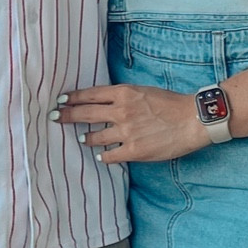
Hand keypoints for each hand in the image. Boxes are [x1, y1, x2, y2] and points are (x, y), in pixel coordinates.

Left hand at [55, 84, 209, 163]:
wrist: (192, 120)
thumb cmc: (171, 103)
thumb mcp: (143, 91)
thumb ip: (122, 97)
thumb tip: (104, 103)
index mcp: (123, 93)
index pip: (89, 95)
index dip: (72, 98)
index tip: (61, 100)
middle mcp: (121, 111)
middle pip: (84, 113)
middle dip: (66, 115)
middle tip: (55, 117)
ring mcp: (126, 132)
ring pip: (94, 137)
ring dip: (86, 138)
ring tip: (83, 138)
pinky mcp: (134, 150)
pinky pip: (109, 155)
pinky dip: (103, 155)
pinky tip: (101, 155)